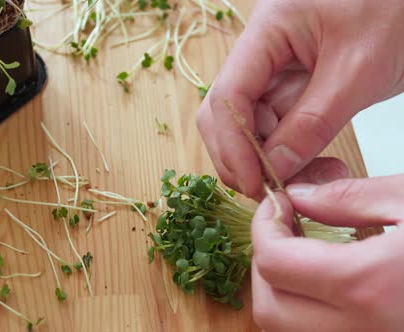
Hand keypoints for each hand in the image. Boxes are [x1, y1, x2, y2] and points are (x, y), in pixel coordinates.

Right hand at [196, 0, 403, 197]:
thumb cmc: (396, 9)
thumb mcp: (358, 70)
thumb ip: (312, 122)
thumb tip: (275, 168)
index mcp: (268, 28)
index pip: (229, 94)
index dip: (233, 144)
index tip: (252, 183)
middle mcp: (261, 49)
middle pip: (226, 111)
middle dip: (240, 154)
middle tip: (268, 191)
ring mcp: (274, 67)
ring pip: (250, 122)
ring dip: (267, 158)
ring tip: (301, 182)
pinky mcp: (292, 83)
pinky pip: (276, 124)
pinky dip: (286, 151)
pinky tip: (308, 168)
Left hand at [251, 175, 403, 331]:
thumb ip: (350, 198)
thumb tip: (300, 197)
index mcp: (367, 286)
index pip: (273, 262)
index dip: (263, 226)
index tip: (276, 203)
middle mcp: (360, 330)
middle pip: (269, 307)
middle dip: (265, 264)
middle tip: (284, 231)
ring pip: (287, 329)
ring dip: (281, 292)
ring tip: (304, 256)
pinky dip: (304, 310)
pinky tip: (326, 282)